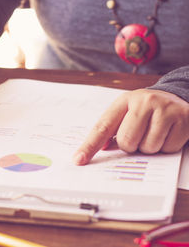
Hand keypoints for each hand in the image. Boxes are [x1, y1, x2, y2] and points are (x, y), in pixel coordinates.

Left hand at [74, 89, 188, 164]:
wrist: (178, 97)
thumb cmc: (147, 110)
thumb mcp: (127, 114)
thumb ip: (113, 131)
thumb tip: (101, 150)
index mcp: (124, 101)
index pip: (103, 127)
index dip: (90, 145)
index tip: (79, 159)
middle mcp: (144, 101)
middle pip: (126, 141)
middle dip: (132, 146)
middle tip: (140, 135)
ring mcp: (165, 109)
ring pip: (148, 148)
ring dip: (151, 148)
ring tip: (156, 132)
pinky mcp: (183, 119)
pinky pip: (168, 149)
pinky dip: (167, 147)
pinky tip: (169, 133)